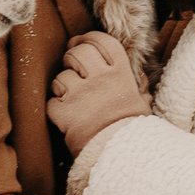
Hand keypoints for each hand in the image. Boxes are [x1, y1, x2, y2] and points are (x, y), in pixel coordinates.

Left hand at [48, 31, 150, 157]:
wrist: (122, 156)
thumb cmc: (134, 130)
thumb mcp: (142, 104)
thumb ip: (138, 86)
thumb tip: (139, 75)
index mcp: (121, 74)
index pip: (102, 41)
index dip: (89, 38)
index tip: (82, 42)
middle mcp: (100, 79)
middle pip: (78, 52)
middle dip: (72, 57)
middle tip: (74, 68)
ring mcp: (80, 95)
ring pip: (61, 76)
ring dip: (63, 85)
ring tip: (72, 98)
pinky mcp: (64, 112)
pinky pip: (52, 101)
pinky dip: (55, 107)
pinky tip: (67, 115)